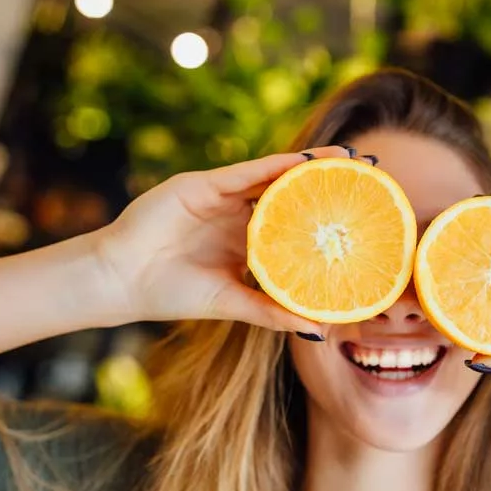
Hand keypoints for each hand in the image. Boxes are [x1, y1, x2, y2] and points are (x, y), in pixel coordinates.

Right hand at [93, 146, 353, 333]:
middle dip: (327, 186)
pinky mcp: (203, 185)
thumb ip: (271, 312)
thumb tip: (317, 330)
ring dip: (309, 166)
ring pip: (274, 175)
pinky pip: (247, 172)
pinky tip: (305, 161)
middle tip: (369, 177)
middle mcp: (240, 215)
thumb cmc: (173, 294)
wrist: (122, 281)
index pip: (295, 224)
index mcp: (248, 241)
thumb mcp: (232, 302)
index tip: (364, 217)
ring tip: (347, 159)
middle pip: (292, 194)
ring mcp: (223, 198)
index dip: (326, 218)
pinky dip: (276, 166)